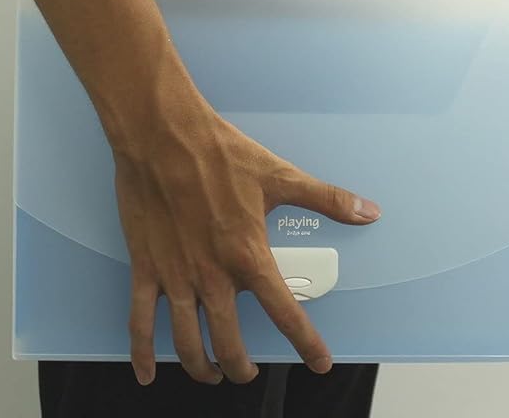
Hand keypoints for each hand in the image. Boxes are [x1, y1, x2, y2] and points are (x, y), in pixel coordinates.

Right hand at [113, 103, 380, 385]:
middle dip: (241, 366)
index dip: (306, 344)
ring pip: (188, 341)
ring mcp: (175, 275)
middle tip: (248, 371)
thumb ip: (327, 199)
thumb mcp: (280, 176)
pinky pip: (140, 320)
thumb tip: (369, 212)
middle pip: (229, 342)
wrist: (166, 136)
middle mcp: (213, 275)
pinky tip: (149, 373)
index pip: (285, 313)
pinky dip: (144, 352)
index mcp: (249, 255)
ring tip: (212, 373)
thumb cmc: (222, 155)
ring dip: (202, 367)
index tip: (319, 363)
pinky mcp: (146, 267)